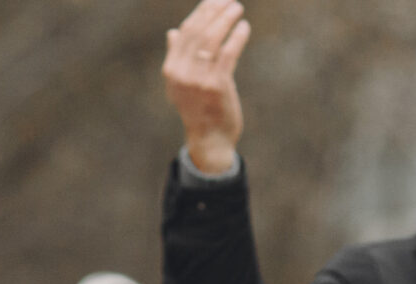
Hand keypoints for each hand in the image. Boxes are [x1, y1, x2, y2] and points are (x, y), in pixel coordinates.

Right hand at [163, 0, 249, 175]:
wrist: (209, 138)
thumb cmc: (199, 108)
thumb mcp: (182, 83)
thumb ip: (177, 57)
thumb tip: (173, 32)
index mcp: (171, 70)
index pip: (185, 33)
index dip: (201, 13)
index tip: (215, 1)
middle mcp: (181, 74)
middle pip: (198, 32)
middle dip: (215, 12)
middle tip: (230, 1)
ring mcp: (198, 80)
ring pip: (212, 39)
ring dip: (226, 20)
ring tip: (237, 9)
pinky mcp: (216, 86)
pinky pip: (228, 53)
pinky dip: (237, 37)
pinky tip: (244, 28)